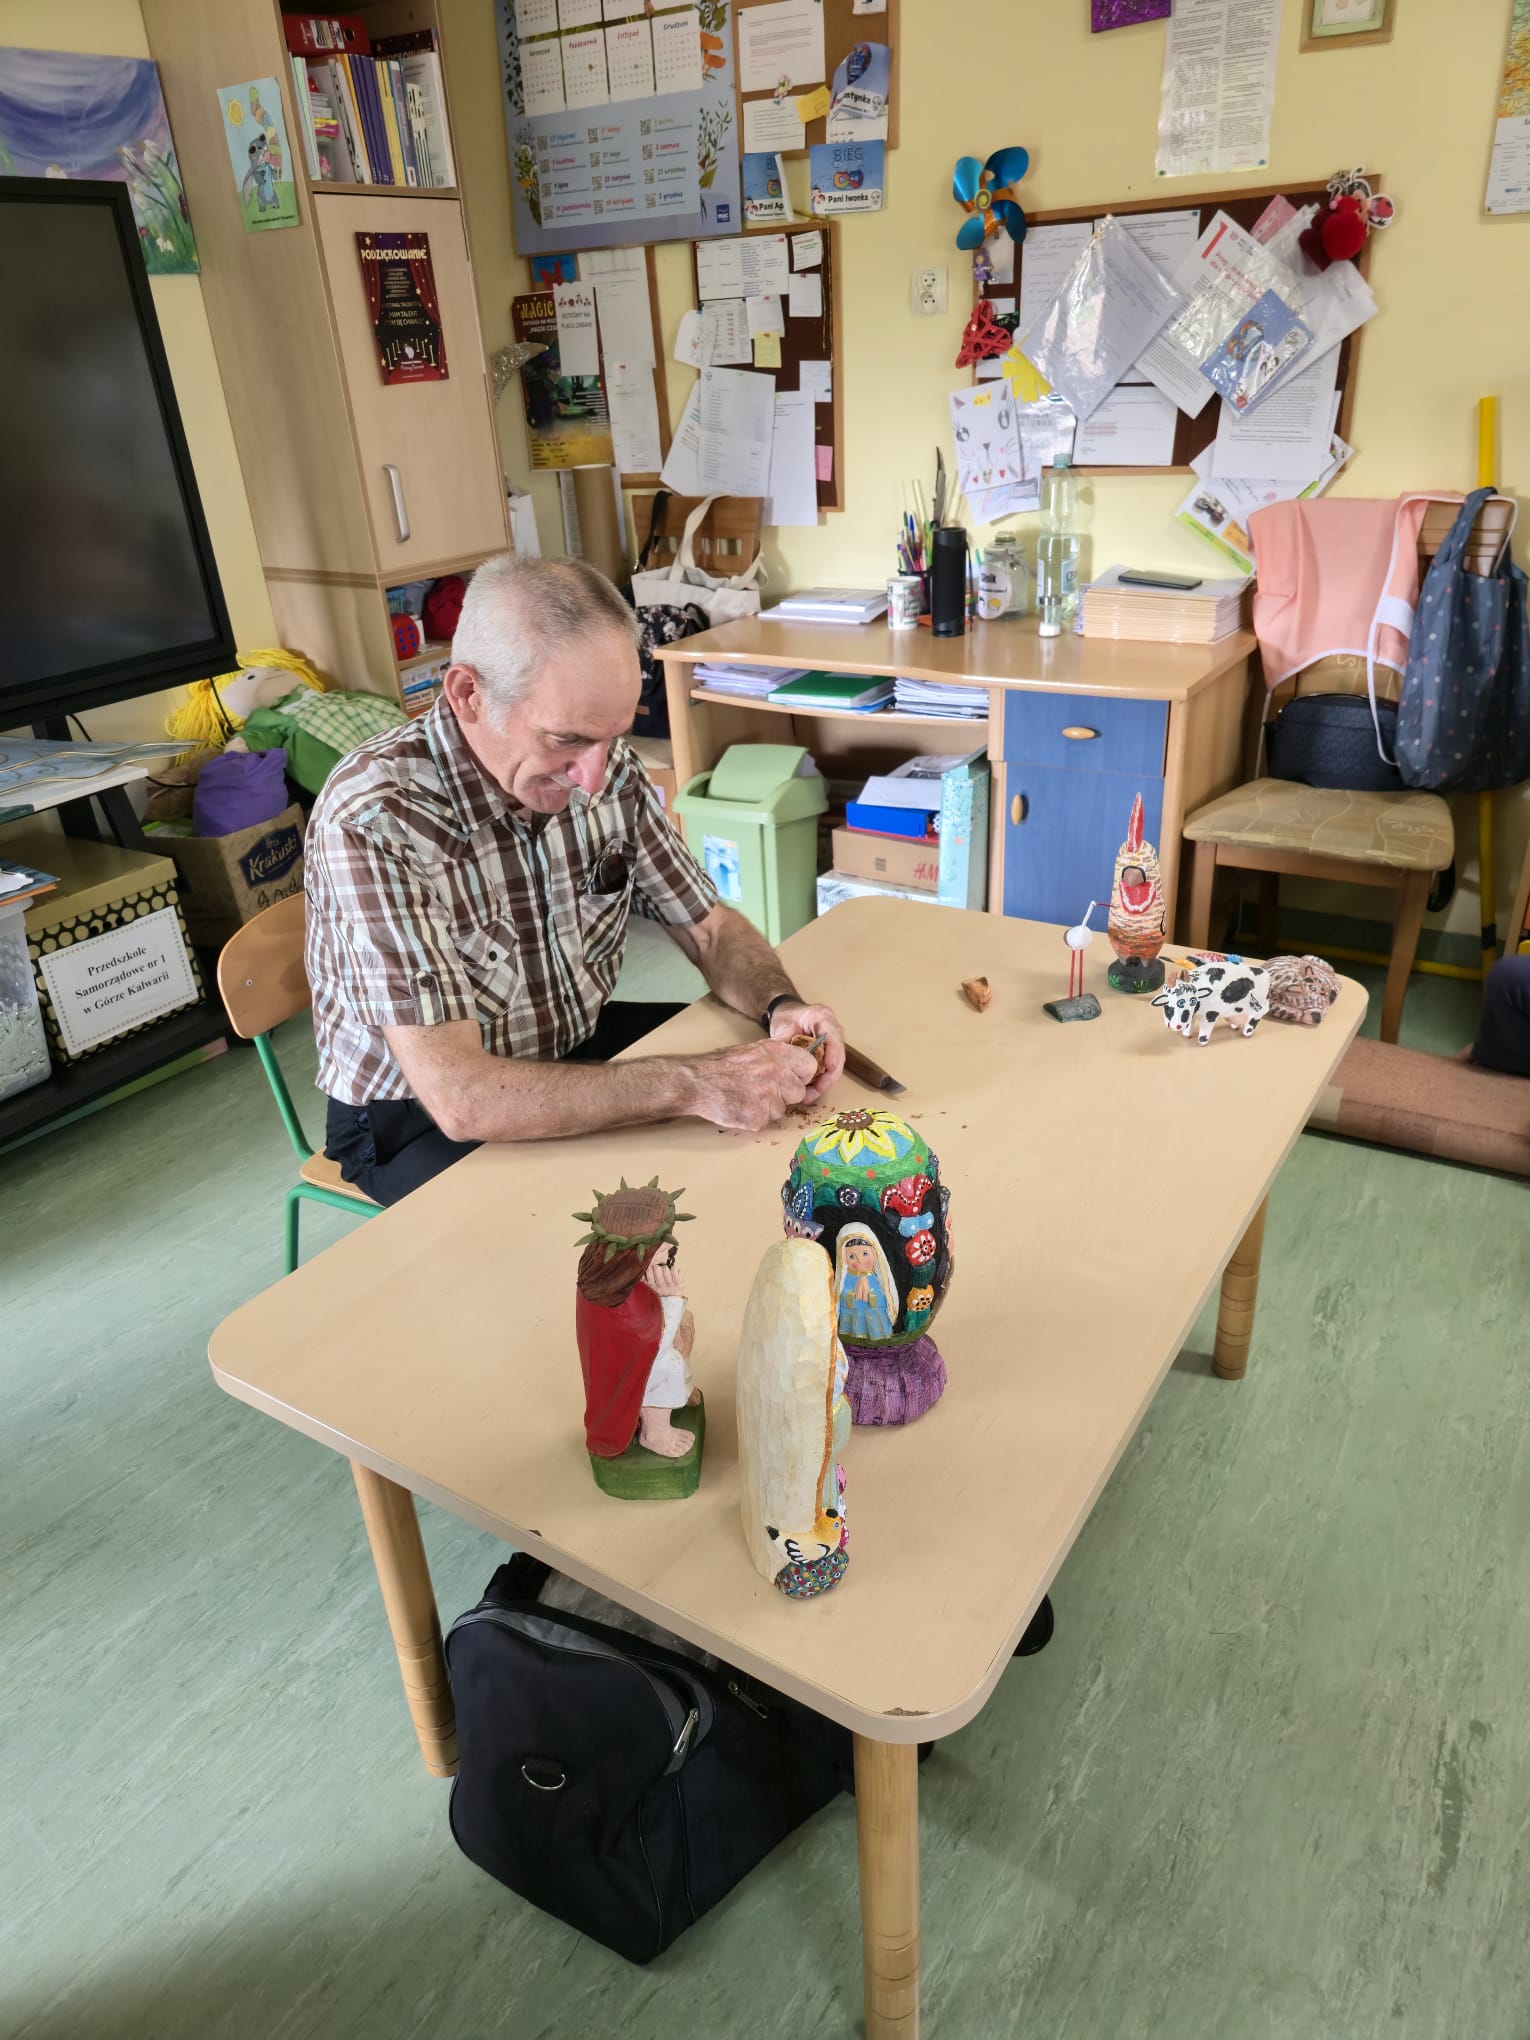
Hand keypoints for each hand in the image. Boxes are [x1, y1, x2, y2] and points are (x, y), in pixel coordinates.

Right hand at [682, 1038, 818, 1132]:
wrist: (696, 1082)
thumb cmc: (720, 1066)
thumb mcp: (753, 1051)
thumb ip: (776, 1059)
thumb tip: (796, 1071)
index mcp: (776, 1052)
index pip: (809, 1066)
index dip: (802, 1076)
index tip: (794, 1080)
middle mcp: (776, 1072)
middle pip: (799, 1092)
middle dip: (785, 1095)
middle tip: (764, 1092)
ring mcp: (769, 1095)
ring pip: (782, 1109)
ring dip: (768, 1108)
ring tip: (746, 1097)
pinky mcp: (759, 1116)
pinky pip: (765, 1122)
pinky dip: (754, 1118)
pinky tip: (740, 1107)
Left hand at [766, 999, 845, 1103]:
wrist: (788, 1017)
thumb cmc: (788, 1017)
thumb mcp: (783, 1023)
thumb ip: (784, 1036)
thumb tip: (785, 1052)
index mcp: (823, 1017)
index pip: (834, 1035)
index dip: (834, 1052)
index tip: (830, 1067)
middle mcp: (833, 1030)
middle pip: (838, 1055)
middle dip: (830, 1075)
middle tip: (820, 1089)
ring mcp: (832, 1044)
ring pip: (835, 1066)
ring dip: (825, 1083)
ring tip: (810, 1096)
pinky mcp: (828, 1055)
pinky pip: (827, 1071)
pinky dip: (819, 1083)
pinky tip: (809, 1093)